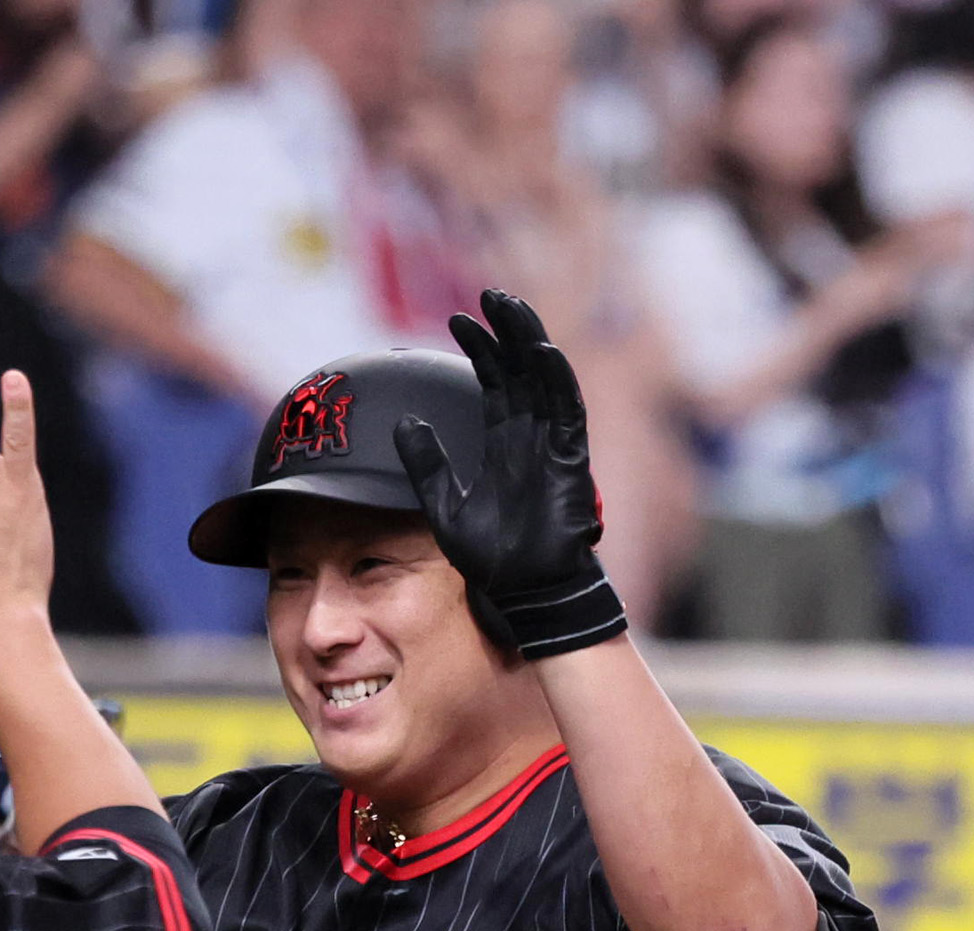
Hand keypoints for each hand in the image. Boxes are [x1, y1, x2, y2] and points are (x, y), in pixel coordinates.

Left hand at [393, 284, 625, 660]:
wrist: (524, 592)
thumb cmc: (491, 558)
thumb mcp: (444, 506)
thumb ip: (426, 463)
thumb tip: (402, 421)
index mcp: (502, 442)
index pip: (493, 381)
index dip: (478, 348)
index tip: (456, 319)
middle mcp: (529, 436)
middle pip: (520, 368)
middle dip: (506, 329)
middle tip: (488, 293)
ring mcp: (552, 444)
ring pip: (544, 378)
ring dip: (529, 340)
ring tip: (509, 305)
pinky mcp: (571, 459)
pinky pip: (566, 411)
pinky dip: (556, 380)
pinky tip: (540, 352)